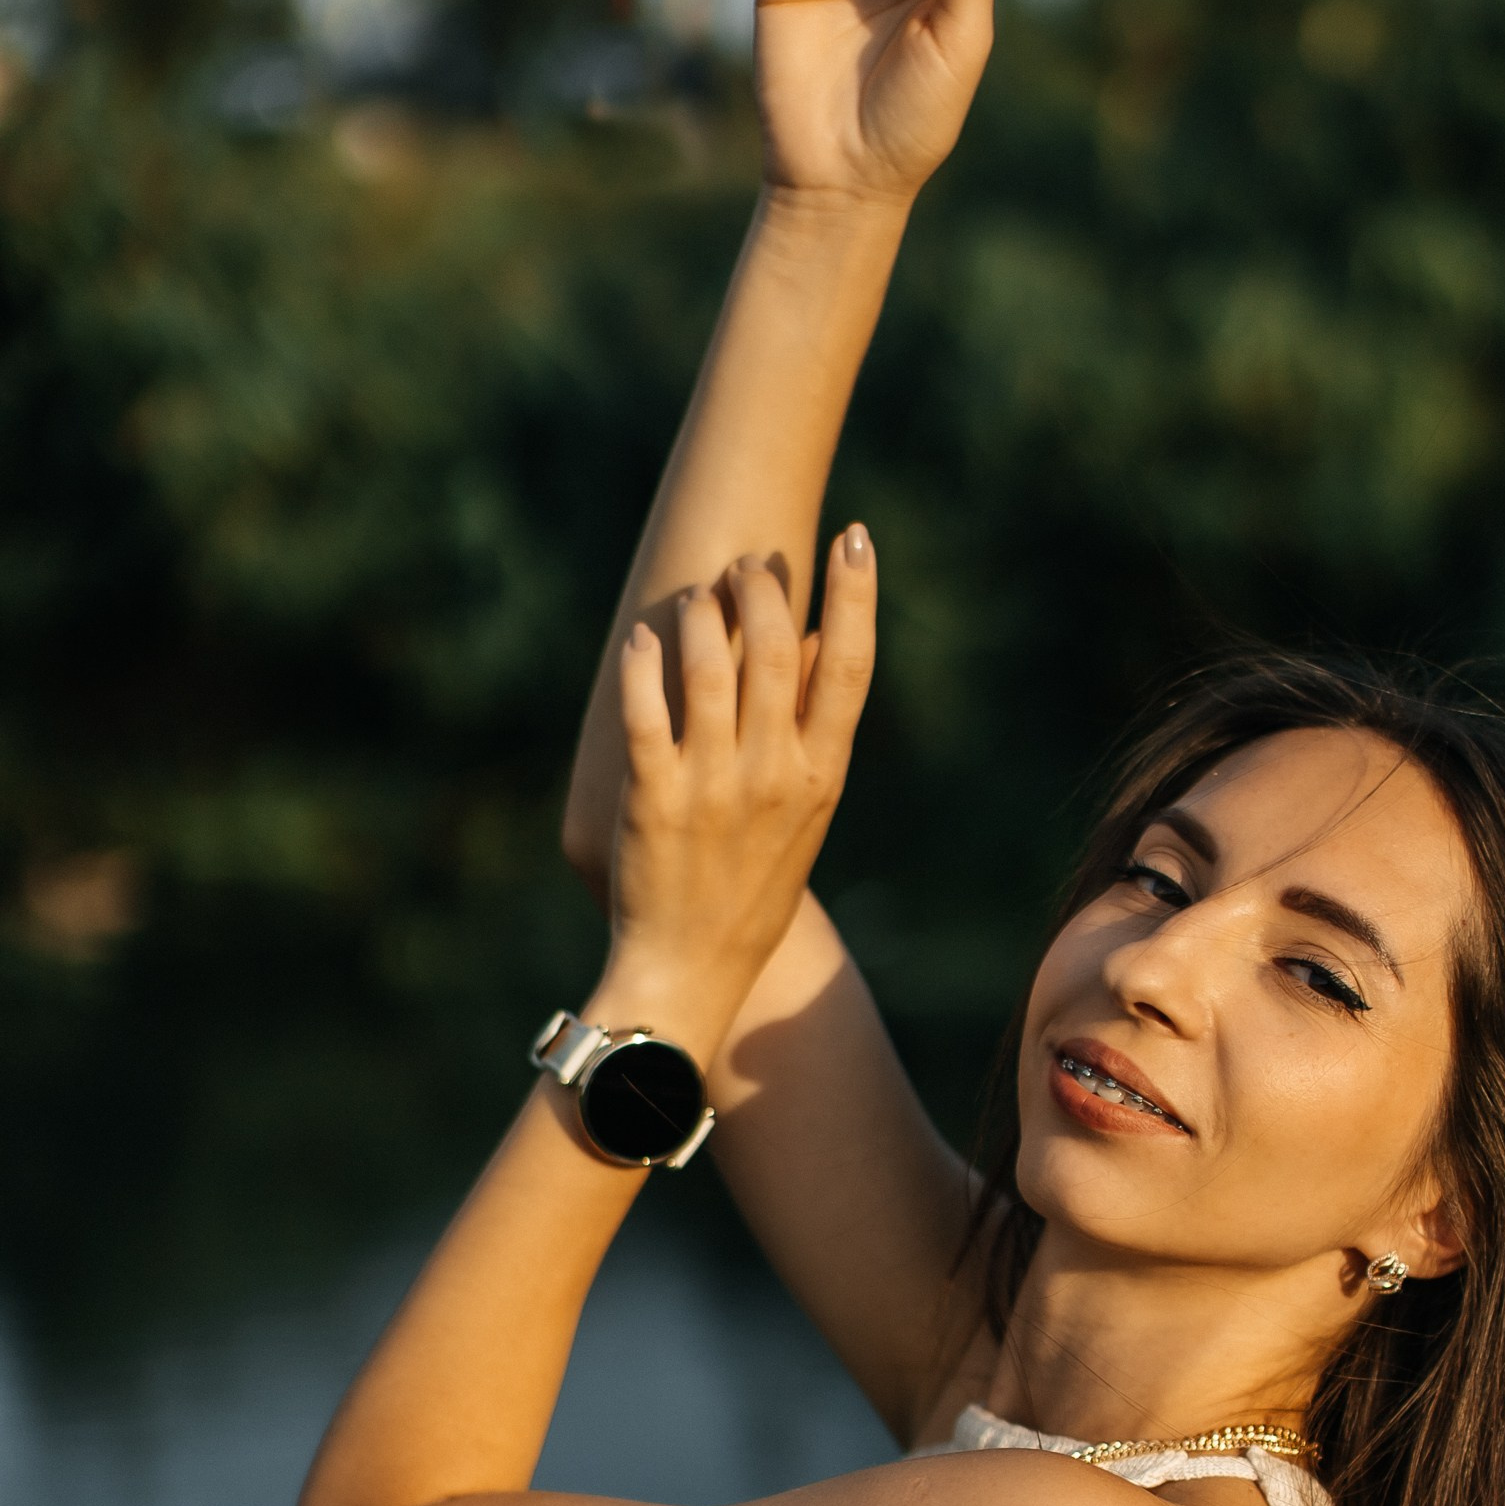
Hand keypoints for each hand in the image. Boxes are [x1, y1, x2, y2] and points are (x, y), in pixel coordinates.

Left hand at [594, 535, 876, 1060]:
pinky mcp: (654, 797)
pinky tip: (644, 641)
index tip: (857, 535)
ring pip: (710, 666)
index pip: (852, 667)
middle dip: (762, 588)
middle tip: (747, 564)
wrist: (692, 970)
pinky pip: (647, 710)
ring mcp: (713, 785)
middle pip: (777, 648)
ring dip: (702, 614)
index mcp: (822, 776)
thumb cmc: (752, 888)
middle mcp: (774, 775)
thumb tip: (820, 643)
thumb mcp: (806, 815)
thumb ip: (814, 730)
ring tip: (697, 599)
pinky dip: (644, 664)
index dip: (858, 594)